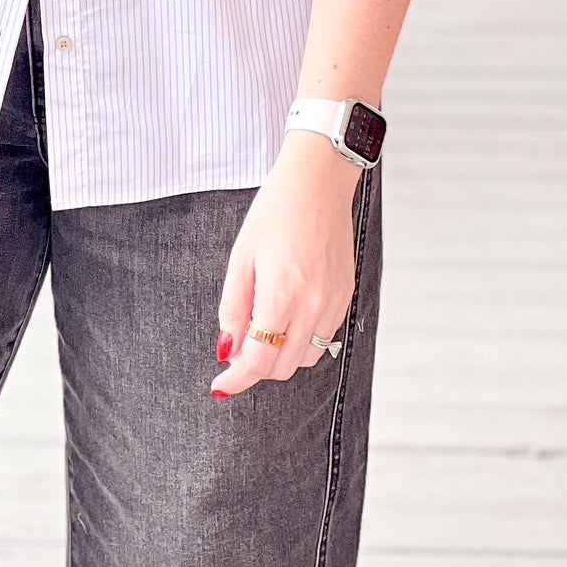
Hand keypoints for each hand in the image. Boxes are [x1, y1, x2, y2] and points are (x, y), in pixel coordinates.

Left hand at [210, 132, 361, 396]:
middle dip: (256, 367)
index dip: (236, 380)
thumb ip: (233, 307)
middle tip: (236, 347)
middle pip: (282, 367)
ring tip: (263, 327)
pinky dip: (302, 339)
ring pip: (306, 358)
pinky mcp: (346, 296)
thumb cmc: (276, 211)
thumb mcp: (241, 256)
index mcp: (281, 295)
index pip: (257, 361)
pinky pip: (324, 337)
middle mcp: (313, 306)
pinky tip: (288, 315)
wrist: (319, 181)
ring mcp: (334, 303)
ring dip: (281, 355)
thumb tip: (227, 348)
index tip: (220, 385)